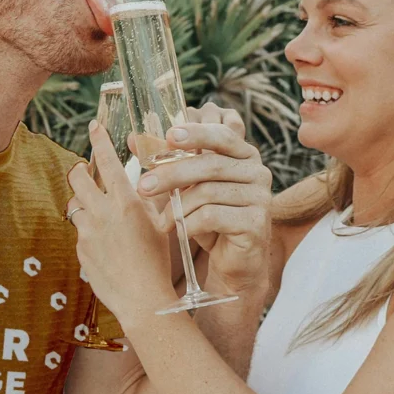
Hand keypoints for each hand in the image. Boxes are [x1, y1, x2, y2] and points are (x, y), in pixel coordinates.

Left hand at [67, 123, 177, 327]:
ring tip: (98, 212)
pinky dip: (88, 230)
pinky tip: (105, 244)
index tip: (94, 126)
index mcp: (127, 202)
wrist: (143, 299)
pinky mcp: (80, 250)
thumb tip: (147, 180)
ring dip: (83, 202)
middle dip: (80, 170)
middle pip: (78, 177)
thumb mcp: (161, 223)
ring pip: (75, 204)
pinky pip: (79, 231)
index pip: (107, 161)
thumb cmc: (158, 261)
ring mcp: (87, 232)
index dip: (99, 140)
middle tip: (86, 171)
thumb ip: (150, 199)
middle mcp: (103, 213)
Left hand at [137, 103, 272, 296]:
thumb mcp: (188, 187)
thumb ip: (167, 162)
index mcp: (244, 155)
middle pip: (210, 165)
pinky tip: (180, 231)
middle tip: (144, 186)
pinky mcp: (256, 223)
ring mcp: (261, 197)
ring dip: (178, 208)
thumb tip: (132, 139)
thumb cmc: (210, 219)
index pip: (221, 135)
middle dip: (172, 174)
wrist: (234, 260)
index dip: (195, 133)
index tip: (169, 136)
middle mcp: (258, 172)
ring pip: (208, 192)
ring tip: (162, 221)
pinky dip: (189, 224)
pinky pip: (213, 216)